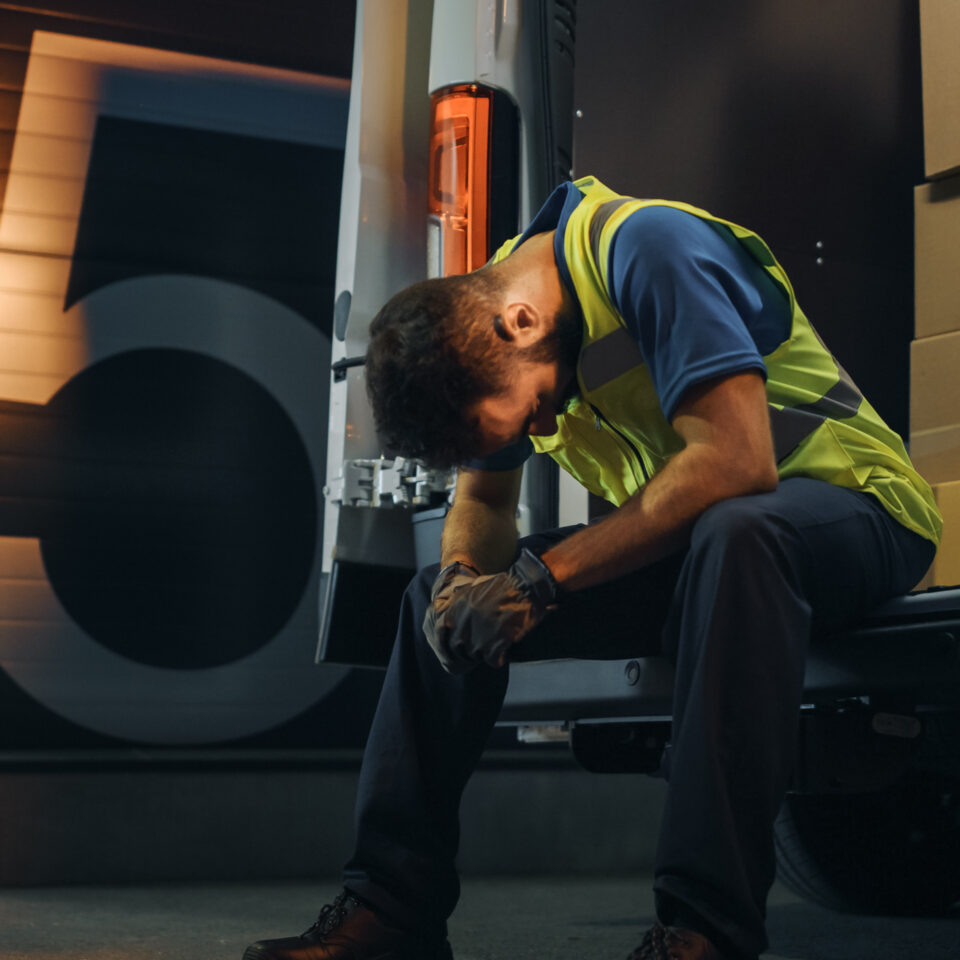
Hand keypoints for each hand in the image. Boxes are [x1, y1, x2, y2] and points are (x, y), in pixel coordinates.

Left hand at [423, 549, 562, 673]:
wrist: (526, 587)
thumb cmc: (503, 587)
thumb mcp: (472, 588)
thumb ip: (456, 604)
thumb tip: (443, 619)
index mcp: (455, 608)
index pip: (440, 634)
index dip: (446, 646)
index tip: (452, 652)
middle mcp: (462, 621)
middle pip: (457, 648)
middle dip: (468, 651)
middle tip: (482, 645)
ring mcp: (477, 633)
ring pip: (475, 656)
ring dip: (485, 653)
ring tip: (497, 641)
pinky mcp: (494, 643)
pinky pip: (492, 660)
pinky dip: (499, 657)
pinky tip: (505, 647)